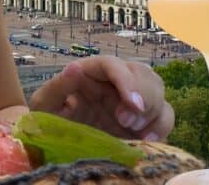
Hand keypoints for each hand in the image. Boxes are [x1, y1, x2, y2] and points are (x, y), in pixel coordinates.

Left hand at [29, 56, 172, 140]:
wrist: (56, 143)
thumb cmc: (48, 119)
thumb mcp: (44, 104)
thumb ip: (58, 87)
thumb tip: (74, 68)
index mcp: (91, 72)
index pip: (113, 65)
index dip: (127, 80)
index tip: (132, 103)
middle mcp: (114, 81)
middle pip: (143, 74)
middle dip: (143, 97)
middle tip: (126, 122)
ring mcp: (130, 100)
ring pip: (158, 91)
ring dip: (153, 111)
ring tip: (136, 132)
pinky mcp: (142, 121)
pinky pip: (164, 116)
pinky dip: (162, 127)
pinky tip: (148, 140)